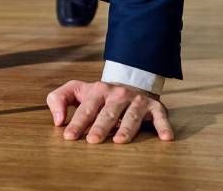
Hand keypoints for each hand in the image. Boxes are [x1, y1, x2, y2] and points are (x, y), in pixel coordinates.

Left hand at [46, 80, 173, 143]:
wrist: (131, 81)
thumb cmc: (99, 94)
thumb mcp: (77, 90)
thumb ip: (59, 99)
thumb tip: (57, 120)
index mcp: (98, 91)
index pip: (86, 108)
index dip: (77, 123)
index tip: (69, 136)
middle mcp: (118, 94)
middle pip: (108, 113)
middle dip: (100, 126)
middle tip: (92, 140)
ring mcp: (137, 100)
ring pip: (132, 116)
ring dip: (126, 128)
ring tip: (119, 141)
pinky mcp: (155, 106)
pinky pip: (160, 117)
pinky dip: (163, 126)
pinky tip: (165, 137)